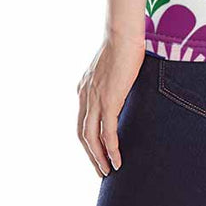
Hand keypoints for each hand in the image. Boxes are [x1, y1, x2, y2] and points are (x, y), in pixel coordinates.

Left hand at [77, 37, 144, 176]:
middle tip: (101, 170)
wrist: (122, 34)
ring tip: (108, 171)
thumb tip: (123, 86)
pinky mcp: (108, 101)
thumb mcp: (112, 67)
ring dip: (99, 157)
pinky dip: (111, 148)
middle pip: (82, 134)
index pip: (82, 121)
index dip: (88, 140)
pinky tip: (117, 159)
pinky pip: (107, 132)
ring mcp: (95, 99)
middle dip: (91, 155)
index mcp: (84, 88)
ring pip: (91, 138)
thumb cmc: (123, 44)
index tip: (97, 152)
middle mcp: (85, 96)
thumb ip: (112, 80)